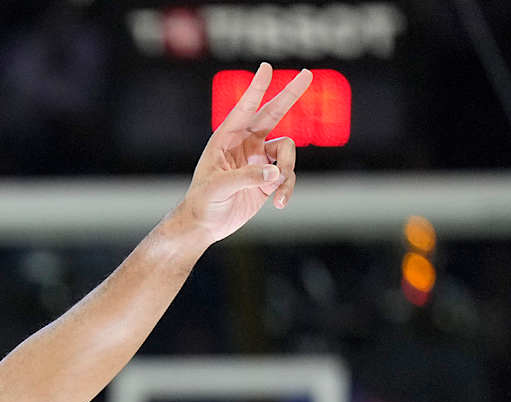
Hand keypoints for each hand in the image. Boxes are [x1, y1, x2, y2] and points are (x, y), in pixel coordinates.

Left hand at [175, 63, 312, 244]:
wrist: (205, 225)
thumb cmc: (202, 203)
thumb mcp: (219, 188)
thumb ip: (245, 178)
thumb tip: (275, 173)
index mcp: (226, 139)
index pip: (244, 109)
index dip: (256, 89)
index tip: (266, 67)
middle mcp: (245, 144)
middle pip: (272, 113)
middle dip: (289, 95)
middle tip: (307, 73)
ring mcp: (259, 159)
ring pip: (287, 150)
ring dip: (287, 169)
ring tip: (277, 191)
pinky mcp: (268, 177)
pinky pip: (288, 175)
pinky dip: (288, 188)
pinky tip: (280, 204)